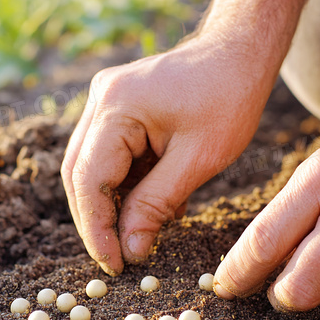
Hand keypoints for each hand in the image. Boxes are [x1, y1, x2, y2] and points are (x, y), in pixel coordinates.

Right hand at [61, 36, 275, 274]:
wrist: (239, 54)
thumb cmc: (228, 98)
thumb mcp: (198, 159)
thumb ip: (156, 205)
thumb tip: (130, 250)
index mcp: (117, 107)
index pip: (89, 180)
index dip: (96, 228)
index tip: (114, 265)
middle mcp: (100, 101)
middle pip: (80, 176)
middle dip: (98, 221)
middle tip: (120, 259)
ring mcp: (105, 103)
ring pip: (92, 170)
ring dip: (115, 205)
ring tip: (147, 231)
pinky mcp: (117, 110)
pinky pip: (111, 158)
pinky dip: (128, 187)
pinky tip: (155, 204)